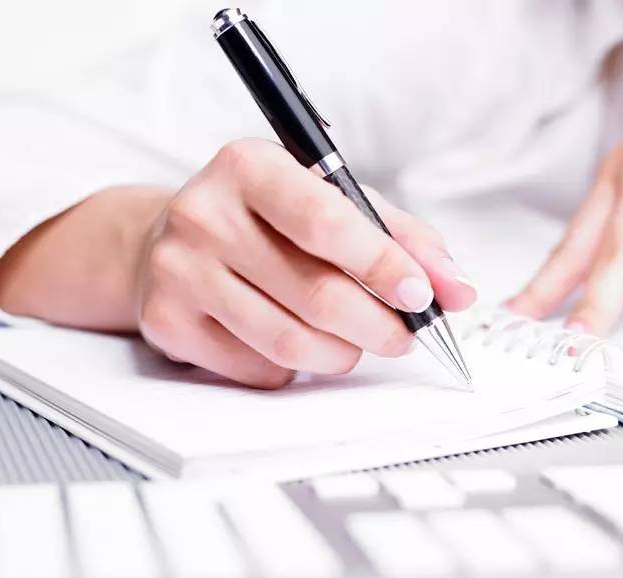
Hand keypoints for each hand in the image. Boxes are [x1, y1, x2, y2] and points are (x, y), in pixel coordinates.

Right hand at [135, 138, 475, 386]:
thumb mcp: (332, 203)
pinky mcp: (167, 323)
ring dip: (342, 354)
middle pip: (316, 293)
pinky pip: (258, 367)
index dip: (383, 265)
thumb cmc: (266, 221)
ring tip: (356, 343)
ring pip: (289, 342)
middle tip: (404, 336)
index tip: (422, 295)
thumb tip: (456, 288)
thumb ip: (401, 238)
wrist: (167, 242)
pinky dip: (296, 367)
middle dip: (378, 325)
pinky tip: (296, 342)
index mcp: (249, 166)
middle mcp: (204, 213)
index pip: (326, 222)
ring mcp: (179, 271)